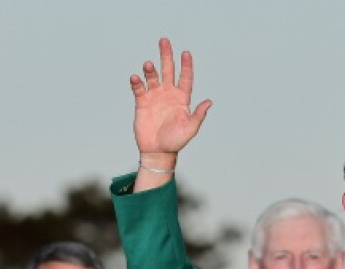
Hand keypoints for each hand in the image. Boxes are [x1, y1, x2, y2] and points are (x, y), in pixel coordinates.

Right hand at [129, 38, 212, 165]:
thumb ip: (198, 114)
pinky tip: (135, 78)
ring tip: (148, 65)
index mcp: (182, 98)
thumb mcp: (191, 129)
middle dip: (166, 55)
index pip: (185, 78)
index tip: (186, 53)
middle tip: (164, 40)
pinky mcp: (142, 102)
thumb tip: (209, 101)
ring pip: (153, 77)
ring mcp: (155, 96)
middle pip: (168, 70)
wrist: (158, 151)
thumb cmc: (176, 141)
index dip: (186, 65)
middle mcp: (168, 94)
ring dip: (150, 70)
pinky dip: (137, 82)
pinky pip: (139, 88)